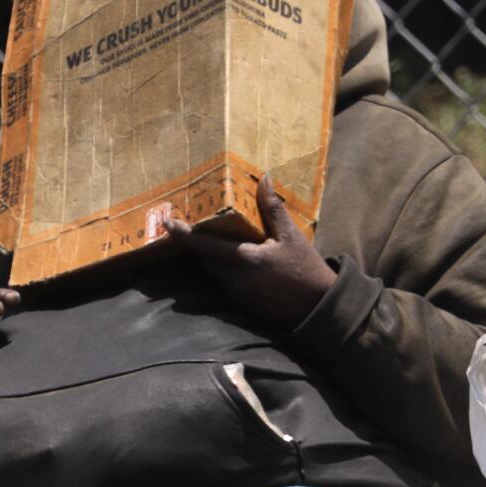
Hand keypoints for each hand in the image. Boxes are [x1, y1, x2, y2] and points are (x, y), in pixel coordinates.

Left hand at [169, 175, 335, 330]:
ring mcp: (237, 295)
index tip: (167, 222)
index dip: (183, 234)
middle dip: (198, 245)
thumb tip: (263, 178)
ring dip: (214, 259)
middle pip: (205, 259)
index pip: (204, 245)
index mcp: (245, 258)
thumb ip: (272, 209)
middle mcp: (235, 279)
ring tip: (219, 242)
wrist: (318, 308)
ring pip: (215, 272)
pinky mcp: (242, 306)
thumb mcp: (292, 236)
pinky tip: (241, 265)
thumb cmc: (307, 269)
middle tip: (193, 227)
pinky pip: (226, 285)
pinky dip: (227, 272)